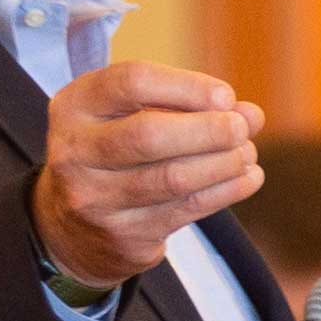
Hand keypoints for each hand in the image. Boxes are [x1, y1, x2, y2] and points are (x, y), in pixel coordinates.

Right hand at [36, 59, 264, 285]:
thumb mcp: (129, 116)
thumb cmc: (114, 152)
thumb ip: (184, 105)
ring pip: (173, 178)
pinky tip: (248, 177)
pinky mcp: (123, 236)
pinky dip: (226, 191)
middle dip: (208, 129)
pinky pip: (186, 210)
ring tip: (247, 153)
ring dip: (224, 163)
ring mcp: (95, 199)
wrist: (70, 229)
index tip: (225, 96)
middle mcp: (75, 152)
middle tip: (241, 127)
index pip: (132, 83)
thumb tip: (250, 114)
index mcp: (74, 107)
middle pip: (149, 135)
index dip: (187, 87)